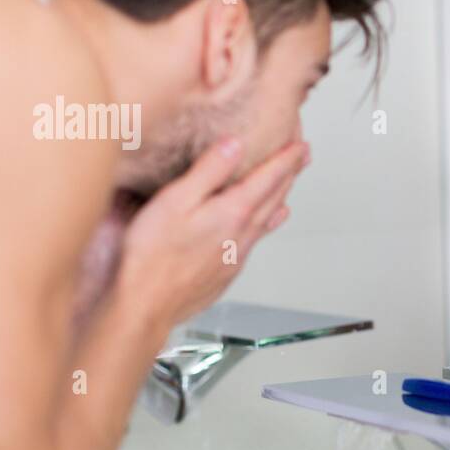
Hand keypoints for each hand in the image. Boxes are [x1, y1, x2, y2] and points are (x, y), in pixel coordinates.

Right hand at [118, 136, 308, 331]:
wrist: (145, 304)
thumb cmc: (152, 255)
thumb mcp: (175, 200)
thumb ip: (208, 171)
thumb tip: (234, 145)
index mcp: (233, 213)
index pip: (269, 178)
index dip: (286, 158)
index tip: (301, 144)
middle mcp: (242, 235)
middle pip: (274, 197)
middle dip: (289, 173)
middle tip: (303, 156)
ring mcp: (236, 255)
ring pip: (268, 219)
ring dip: (280, 197)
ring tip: (288, 184)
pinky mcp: (227, 270)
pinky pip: (256, 239)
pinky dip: (267, 222)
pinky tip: (267, 223)